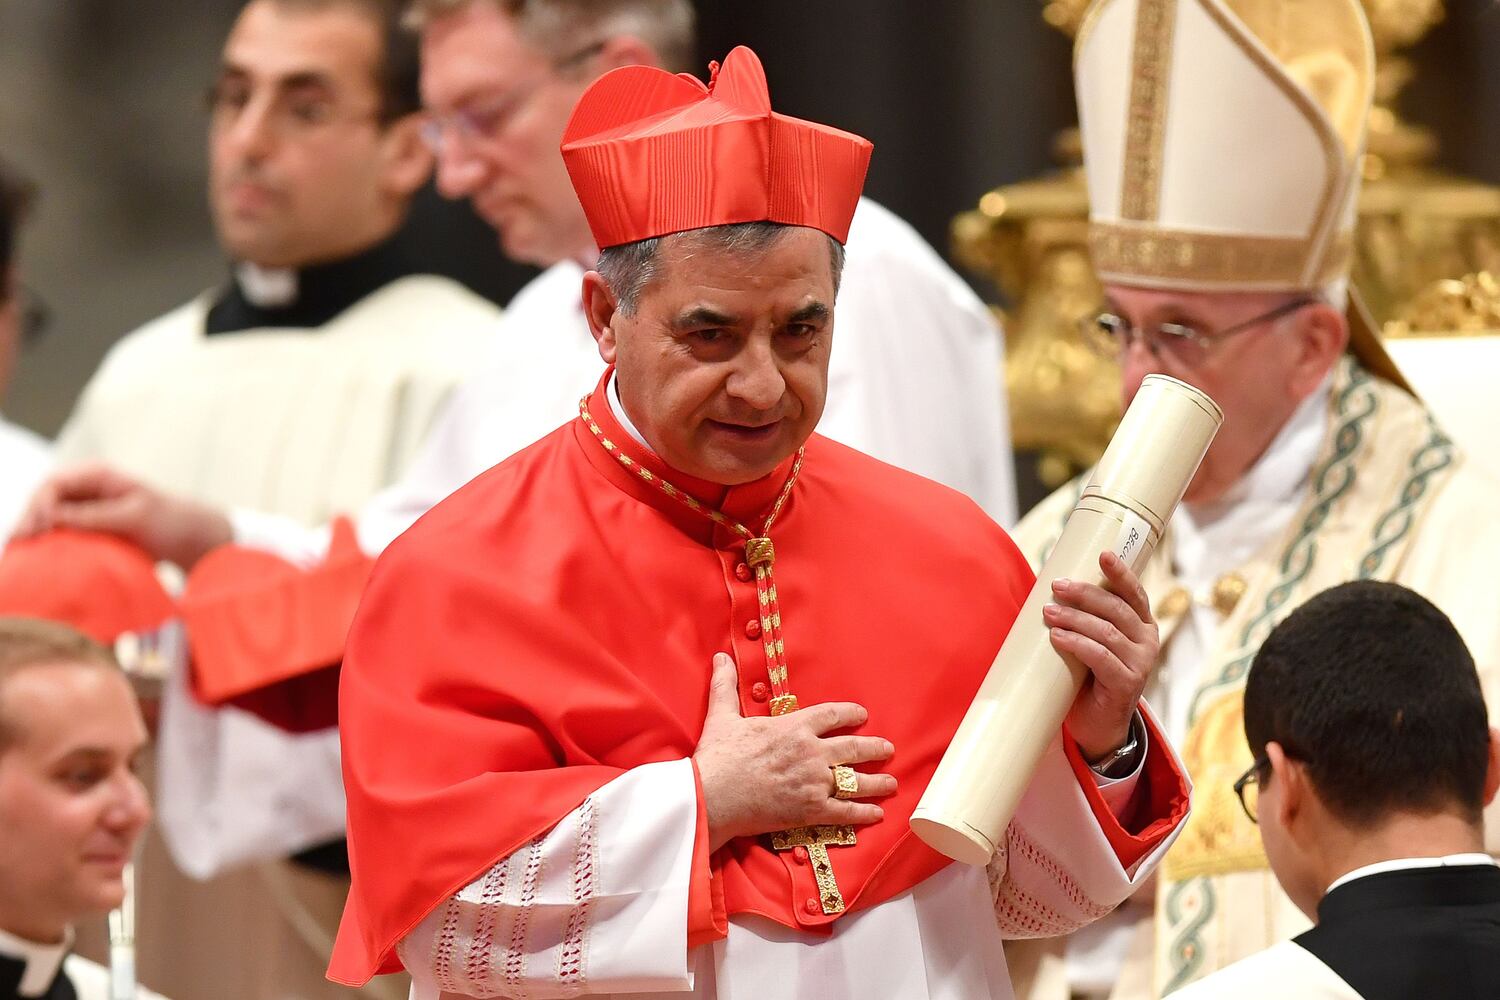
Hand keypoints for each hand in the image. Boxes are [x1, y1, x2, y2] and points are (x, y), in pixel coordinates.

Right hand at [14, 463, 232, 569]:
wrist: (192, 537)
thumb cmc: (170, 521)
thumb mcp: (135, 517)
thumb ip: (95, 516)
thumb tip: (54, 516)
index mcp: (99, 475)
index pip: (55, 483)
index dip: (40, 505)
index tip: (38, 529)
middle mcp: (87, 487)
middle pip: (44, 499)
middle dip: (29, 519)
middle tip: (18, 544)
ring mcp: (85, 507)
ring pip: (47, 516)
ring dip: (33, 531)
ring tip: (18, 552)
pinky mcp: (88, 526)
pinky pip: (60, 531)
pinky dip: (47, 541)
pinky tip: (35, 557)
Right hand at [693, 653, 895, 851]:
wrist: (711, 795)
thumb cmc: (717, 756)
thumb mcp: (722, 716)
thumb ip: (726, 686)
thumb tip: (722, 658)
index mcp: (794, 727)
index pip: (832, 715)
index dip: (850, 714)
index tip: (862, 716)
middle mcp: (811, 752)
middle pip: (853, 748)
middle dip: (874, 748)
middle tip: (887, 749)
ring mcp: (814, 782)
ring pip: (855, 781)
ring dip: (877, 782)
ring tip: (891, 783)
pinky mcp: (810, 810)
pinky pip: (845, 812)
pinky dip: (863, 813)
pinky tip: (876, 814)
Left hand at [1047, 550, 1159, 762]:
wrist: (1097, 726)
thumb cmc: (1088, 677)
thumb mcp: (1092, 641)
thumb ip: (1085, 618)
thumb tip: (1049, 588)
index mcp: (1141, 625)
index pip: (1134, 593)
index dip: (1120, 573)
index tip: (1103, 554)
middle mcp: (1147, 641)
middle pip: (1116, 608)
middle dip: (1085, 593)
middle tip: (1057, 585)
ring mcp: (1140, 664)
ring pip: (1106, 631)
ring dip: (1074, 618)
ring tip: (1048, 612)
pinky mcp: (1127, 684)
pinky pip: (1100, 657)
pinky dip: (1076, 643)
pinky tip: (1057, 636)